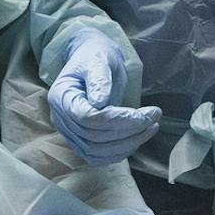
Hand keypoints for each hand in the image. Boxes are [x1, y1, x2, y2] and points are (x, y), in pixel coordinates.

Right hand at [47, 30, 160, 165]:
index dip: (116, 120)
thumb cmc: (96, 57)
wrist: (93, 63)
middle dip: (128, 131)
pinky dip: (122, 151)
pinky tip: (140, 136)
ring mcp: (70, 133)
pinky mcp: (81, 142)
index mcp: (61, 96)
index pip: (86, 118)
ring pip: (97, 151)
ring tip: (152, 125)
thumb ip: (99, 79)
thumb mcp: (99, 60)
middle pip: (93, 137)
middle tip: (154, 116)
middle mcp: (61, 119)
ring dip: (128, 143)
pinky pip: (99, 156)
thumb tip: (100, 102)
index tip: (142, 114)